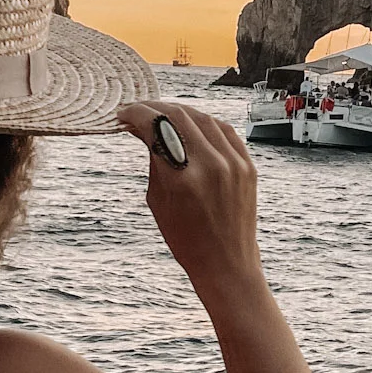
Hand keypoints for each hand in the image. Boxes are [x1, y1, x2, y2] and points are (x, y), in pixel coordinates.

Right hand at [118, 102, 264, 306]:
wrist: (226, 263)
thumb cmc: (185, 238)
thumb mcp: (157, 199)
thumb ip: (152, 158)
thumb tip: (140, 127)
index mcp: (182, 178)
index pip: (155, 127)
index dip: (135, 114)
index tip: (123, 114)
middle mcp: (211, 165)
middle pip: (178, 115)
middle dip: (153, 108)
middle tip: (138, 112)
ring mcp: (234, 163)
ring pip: (202, 117)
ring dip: (178, 111)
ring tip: (162, 115)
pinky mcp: (248, 165)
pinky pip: (224, 130)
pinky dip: (204, 122)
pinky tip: (190, 123)